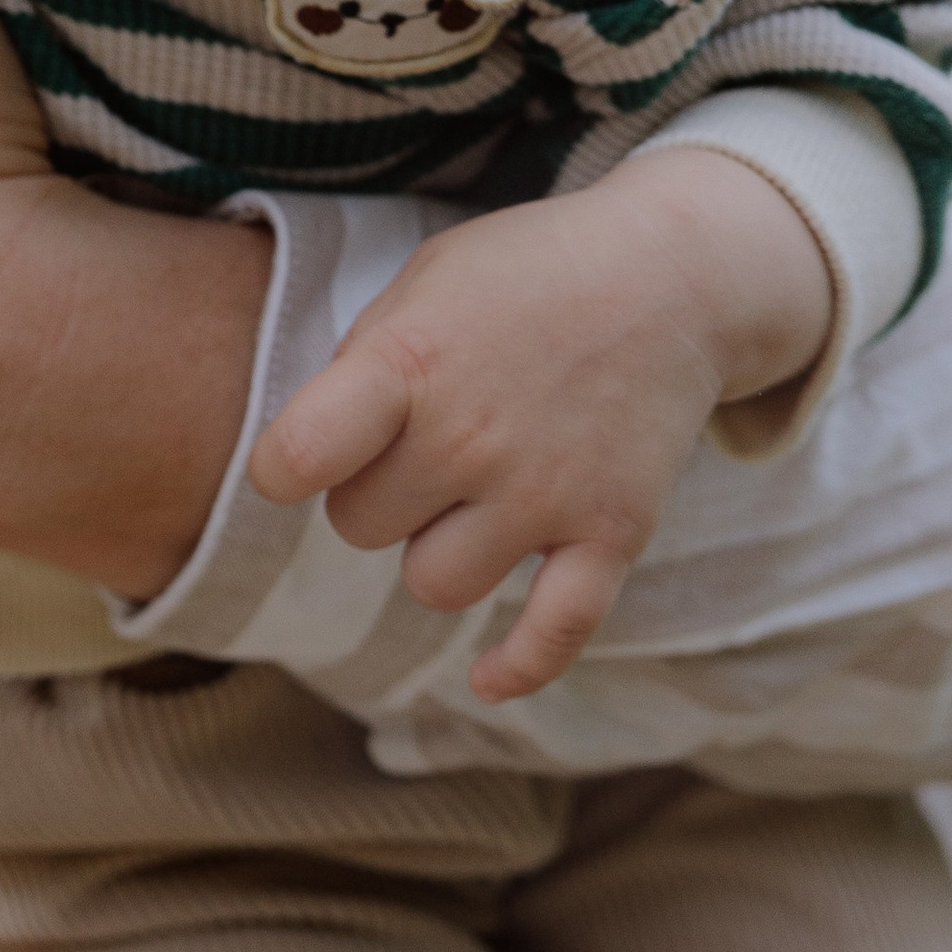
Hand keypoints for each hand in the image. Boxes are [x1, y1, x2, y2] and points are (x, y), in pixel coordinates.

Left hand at [249, 147, 831, 699]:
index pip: (300, 455)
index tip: (295, 465)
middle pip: (361, 526)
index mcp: (410, 363)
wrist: (670, 273)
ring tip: (468, 495)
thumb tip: (310, 456)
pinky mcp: (611, 532)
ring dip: (437, 551)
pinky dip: (520, 665)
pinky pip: (556, 632)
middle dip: (375, 494)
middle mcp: (472, 436)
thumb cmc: (523, 278)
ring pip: (434, 586)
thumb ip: (361, 368)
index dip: (281, 470)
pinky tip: (488, 679)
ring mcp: (546, 492)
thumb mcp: (423, 285)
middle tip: (419, 445)